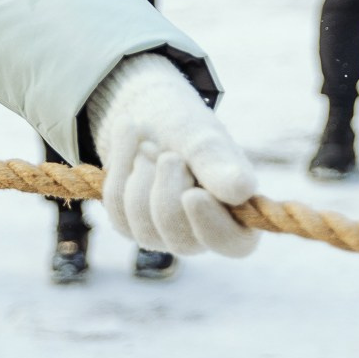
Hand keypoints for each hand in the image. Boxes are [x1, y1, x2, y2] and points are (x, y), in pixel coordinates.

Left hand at [86, 54, 258, 257]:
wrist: (147, 114)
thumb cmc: (187, 127)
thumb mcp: (203, 137)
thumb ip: (218, 163)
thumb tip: (242, 190)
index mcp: (237, 215)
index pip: (234, 244)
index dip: (212, 226)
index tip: (192, 196)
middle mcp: (202, 233)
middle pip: (181, 238)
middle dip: (167, 186)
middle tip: (168, 153)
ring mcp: (163, 232)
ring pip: (143, 221)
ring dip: (141, 171)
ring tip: (148, 143)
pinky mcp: (130, 224)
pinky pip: (117, 205)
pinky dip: (120, 165)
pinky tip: (128, 141)